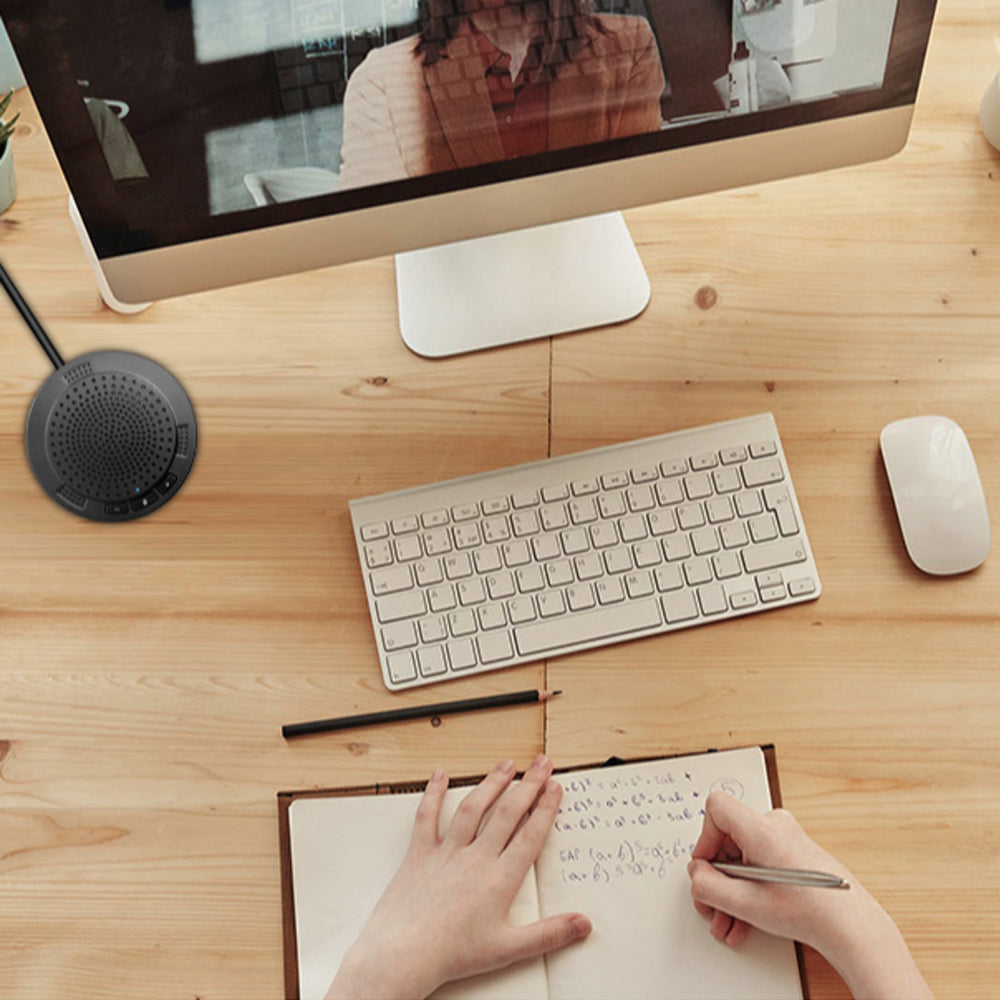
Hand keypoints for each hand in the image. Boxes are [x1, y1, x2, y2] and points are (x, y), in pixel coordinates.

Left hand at [326, 756, 591, 999]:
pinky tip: (440, 775)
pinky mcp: (421, 853)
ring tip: (507, 764)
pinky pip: (427, 817)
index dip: (545, 808)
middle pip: (507, 813)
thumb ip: (549, 934)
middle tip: (542, 763)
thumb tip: (584, 924)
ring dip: (492, 783)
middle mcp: (476, 858)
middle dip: (528, 785)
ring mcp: (447, 852)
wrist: (405, 953)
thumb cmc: (453, 954)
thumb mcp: (508, 949)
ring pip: (473, 808)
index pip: (530, 835)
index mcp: (499, 879)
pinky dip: (433, 794)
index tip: (555, 787)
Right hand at [686, 792, 932, 998]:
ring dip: (731, 889)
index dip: (704, 838)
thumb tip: (696, 874)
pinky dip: (749, 887)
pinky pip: (758, 861)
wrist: (851, 926)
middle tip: (712, 905)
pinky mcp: (792, 850)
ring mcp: (786, 836)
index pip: (717, 808)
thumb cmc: (809, 912)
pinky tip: (745, 919)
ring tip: (729, 922)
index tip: (707, 867)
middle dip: (717, 875)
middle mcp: (775, 825)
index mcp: (763, 829)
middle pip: (728, 837)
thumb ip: (709, 886)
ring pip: (742, 856)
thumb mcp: (747, 904)